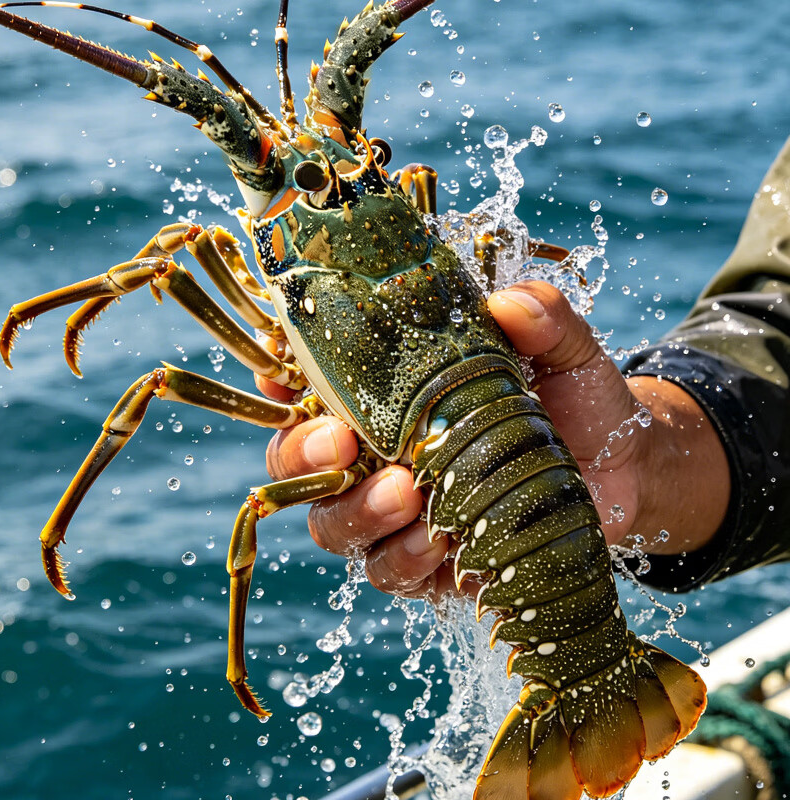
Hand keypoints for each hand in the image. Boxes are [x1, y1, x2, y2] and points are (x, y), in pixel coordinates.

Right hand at [262, 281, 729, 598]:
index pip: (310, 388)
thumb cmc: (577, 402)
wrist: (620, 473)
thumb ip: (546, 321)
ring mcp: (397, 514)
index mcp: (390, 397)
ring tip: (407, 493)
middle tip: (341, 442)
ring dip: (358, 512)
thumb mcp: (566, 354)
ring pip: (334, 525)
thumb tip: (511, 304)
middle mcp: (378, 455)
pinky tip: (440, 541)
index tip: (279, 373)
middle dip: (304, 456)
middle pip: (300, 466)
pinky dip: (405, 558)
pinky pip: (391, 572)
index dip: (280, 381)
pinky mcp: (428, 563)